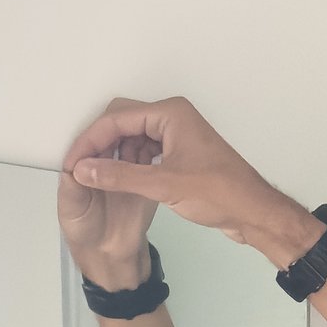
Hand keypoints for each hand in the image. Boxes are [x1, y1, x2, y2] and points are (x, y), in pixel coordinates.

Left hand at [57, 104, 161, 290]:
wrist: (114, 260)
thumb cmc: (86, 236)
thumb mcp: (71, 210)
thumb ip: (72, 187)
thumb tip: (75, 163)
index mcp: (85, 168)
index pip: (89, 142)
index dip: (93, 135)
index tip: (100, 132)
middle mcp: (106, 165)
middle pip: (112, 136)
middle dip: (117, 127)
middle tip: (126, 120)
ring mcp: (128, 172)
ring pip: (133, 143)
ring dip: (137, 134)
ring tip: (143, 126)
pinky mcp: (147, 181)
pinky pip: (150, 160)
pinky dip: (152, 148)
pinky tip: (156, 141)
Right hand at [60, 96, 322, 268]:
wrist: (252, 212)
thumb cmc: (221, 193)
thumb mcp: (163, 185)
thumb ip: (119, 176)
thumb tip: (85, 170)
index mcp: (170, 114)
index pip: (117, 118)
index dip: (91, 140)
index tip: (74, 162)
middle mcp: (173, 118)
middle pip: (123, 122)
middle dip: (101, 144)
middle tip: (83, 168)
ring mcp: (178, 135)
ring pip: (133, 137)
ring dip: (116, 156)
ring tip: (100, 178)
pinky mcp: (181, 153)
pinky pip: (146, 151)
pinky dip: (131, 164)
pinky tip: (122, 181)